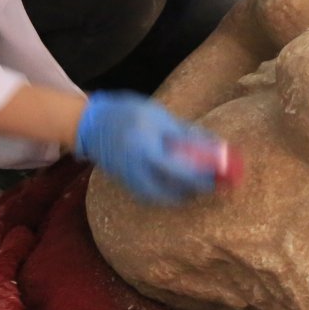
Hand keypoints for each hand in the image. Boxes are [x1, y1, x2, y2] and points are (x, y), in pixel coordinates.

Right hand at [74, 91, 219, 205]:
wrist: (92, 123)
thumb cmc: (128, 113)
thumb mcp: (159, 116)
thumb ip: (184, 133)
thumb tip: (213, 144)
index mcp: (145, 146)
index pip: (177, 170)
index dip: (199, 179)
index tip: (216, 180)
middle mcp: (135, 166)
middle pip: (168, 191)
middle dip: (191, 192)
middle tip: (209, 187)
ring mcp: (128, 177)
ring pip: (158, 197)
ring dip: (178, 195)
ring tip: (195, 187)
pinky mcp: (124, 182)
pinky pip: (148, 195)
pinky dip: (164, 194)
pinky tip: (176, 187)